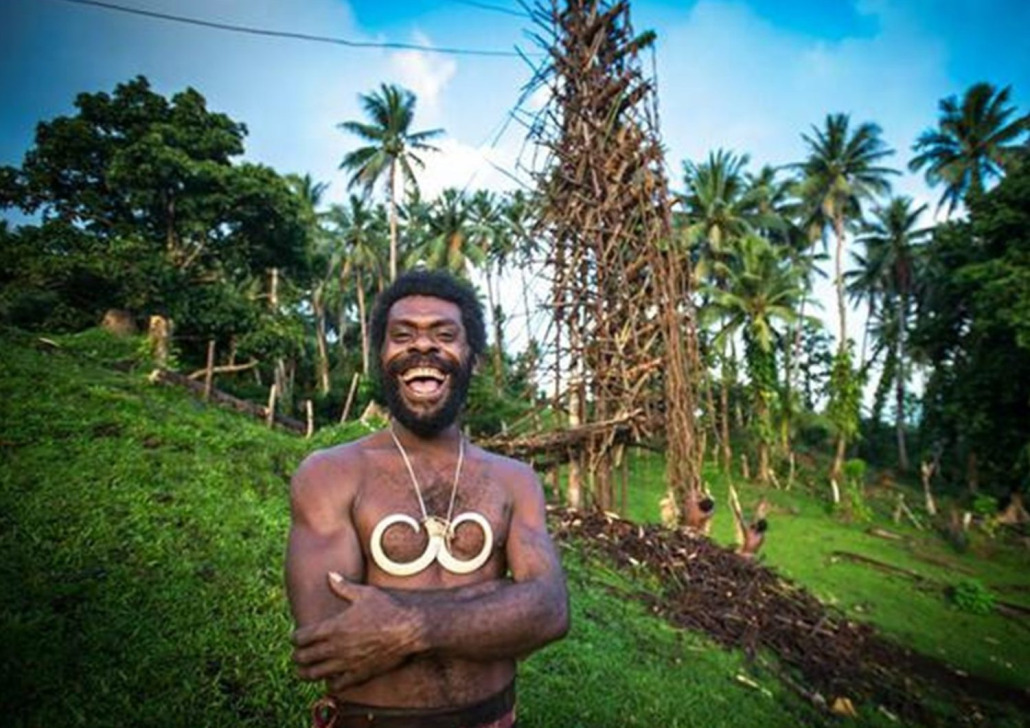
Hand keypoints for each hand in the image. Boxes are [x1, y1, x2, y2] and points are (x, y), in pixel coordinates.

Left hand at [291, 572, 422, 688]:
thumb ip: (343, 586)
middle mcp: (336, 647)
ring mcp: (347, 663)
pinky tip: (331, 679)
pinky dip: (330, 683)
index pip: (301, 637)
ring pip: (315, 674)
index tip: (296, 637)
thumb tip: (330, 575)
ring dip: (306, 673)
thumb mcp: (364, 593)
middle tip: (297, 655)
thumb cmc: (387, 608)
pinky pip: (338, 685)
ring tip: (303, 671)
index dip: (295, 638)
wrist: (409, 629)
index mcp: (334, 627)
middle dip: (297, 656)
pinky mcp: (360, 674)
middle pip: (304, 658)